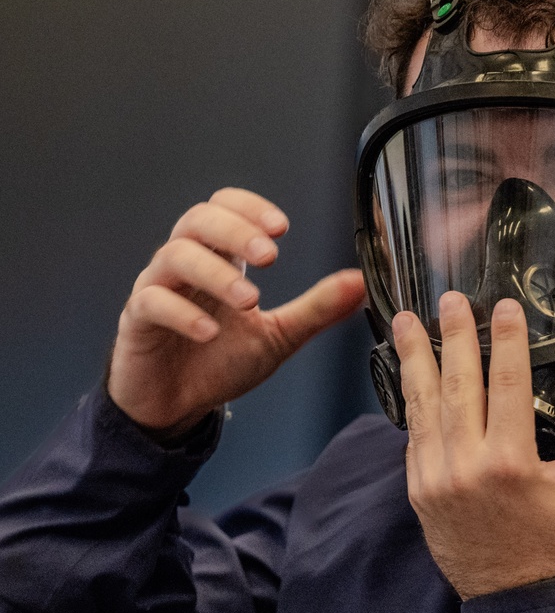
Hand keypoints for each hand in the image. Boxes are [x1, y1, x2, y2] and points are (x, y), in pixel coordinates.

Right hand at [107, 187, 365, 435]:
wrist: (176, 405)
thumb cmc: (218, 363)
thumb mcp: (277, 336)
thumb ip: (315, 309)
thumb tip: (359, 283)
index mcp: (218, 259)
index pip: (224, 208)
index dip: (249, 209)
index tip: (281, 229)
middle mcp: (184, 265)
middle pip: (199, 221)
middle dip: (236, 233)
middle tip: (270, 257)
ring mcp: (157, 288)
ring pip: (175, 256)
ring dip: (216, 274)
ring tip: (249, 299)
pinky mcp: (137, 321)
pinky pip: (152, 302)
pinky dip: (183, 313)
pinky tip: (210, 331)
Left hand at [394, 291, 554, 599]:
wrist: (520, 601)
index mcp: (511, 463)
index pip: (507, 383)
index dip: (506, 339)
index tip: (502, 306)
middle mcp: (466, 468)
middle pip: (457, 385)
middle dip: (454, 336)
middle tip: (449, 297)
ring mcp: (436, 481)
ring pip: (422, 407)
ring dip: (416, 360)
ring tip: (406, 321)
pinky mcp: (420, 493)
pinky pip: (413, 438)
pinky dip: (411, 403)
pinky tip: (409, 375)